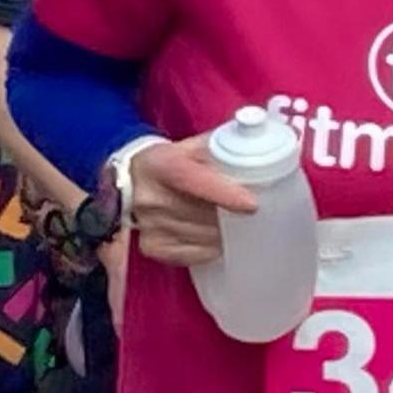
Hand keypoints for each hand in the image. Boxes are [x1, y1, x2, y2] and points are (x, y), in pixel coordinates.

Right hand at [123, 138, 253, 267]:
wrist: (133, 181)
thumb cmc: (173, 162)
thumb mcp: (191, 146)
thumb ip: (223, 143)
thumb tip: (258, 138)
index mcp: (162, 164)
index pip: (193, 180)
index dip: (223, 193)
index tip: (251, 204)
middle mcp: (150, 196)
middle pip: (204, 213)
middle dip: (230, 213)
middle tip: (244, 208)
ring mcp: (149, 224)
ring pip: (204, 236)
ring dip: (223, 231)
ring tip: (225, 219)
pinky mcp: (152, 246)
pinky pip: (195, 254)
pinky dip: (210, 247)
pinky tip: (211, 235)